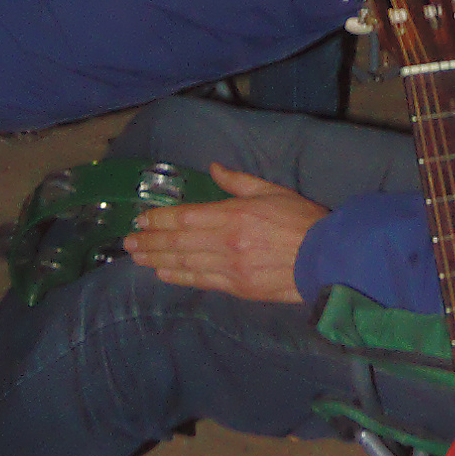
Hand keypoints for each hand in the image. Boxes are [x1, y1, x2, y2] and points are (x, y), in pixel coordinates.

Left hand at [123, 163, 324, 303]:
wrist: (326, 260)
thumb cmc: (302, 221)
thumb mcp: (272, 191)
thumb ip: (239, 182)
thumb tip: (214, 167)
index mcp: (234, 214)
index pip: (186, 216)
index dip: (160, 219)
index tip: (141, 219)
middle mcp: (227, 242)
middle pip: (178, 241)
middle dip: (150, 241)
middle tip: (128, 242)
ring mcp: (231, 267)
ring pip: (185, 263)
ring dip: (157, 260)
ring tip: (136, 257)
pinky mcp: (238, 287)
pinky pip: (201, 281)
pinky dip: (179, 277)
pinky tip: (162, 274)